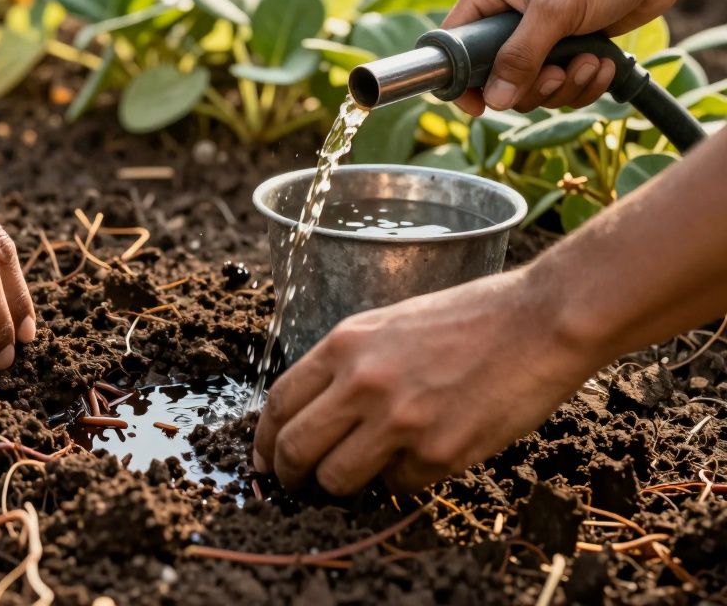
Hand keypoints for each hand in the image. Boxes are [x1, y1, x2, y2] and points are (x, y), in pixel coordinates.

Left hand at [251, 268, 603, 494]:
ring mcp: (400, 422)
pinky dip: (403, 480)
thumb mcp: (390, 323)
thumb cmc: (470, 317)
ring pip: (338, 479)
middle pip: (297, 448)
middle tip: (296, 484)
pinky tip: (422, 455)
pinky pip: (399, 486)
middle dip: (290, 474)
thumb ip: (349, 363)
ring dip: (345, 484)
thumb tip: (317, 411)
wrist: (539, 321)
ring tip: (365, 471)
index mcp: (345, 345)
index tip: (266, 458)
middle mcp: (363, 384)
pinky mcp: (439, 453)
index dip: (264, 439)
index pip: (279, 403)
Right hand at [446, 0, 686, 115]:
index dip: (462, 80)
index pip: (455, 44)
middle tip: (555, 75)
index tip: (479, 107)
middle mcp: (507, 13)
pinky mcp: (567, 45)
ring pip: (532, 85)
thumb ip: (519, 57)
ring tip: (589, 62)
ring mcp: (539, 31)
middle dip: (531, 85)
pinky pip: (562, 84)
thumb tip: (494, 101)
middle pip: (496, 76)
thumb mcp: (554, 10)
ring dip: (564, 85)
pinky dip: (584, 82)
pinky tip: (603, 64)